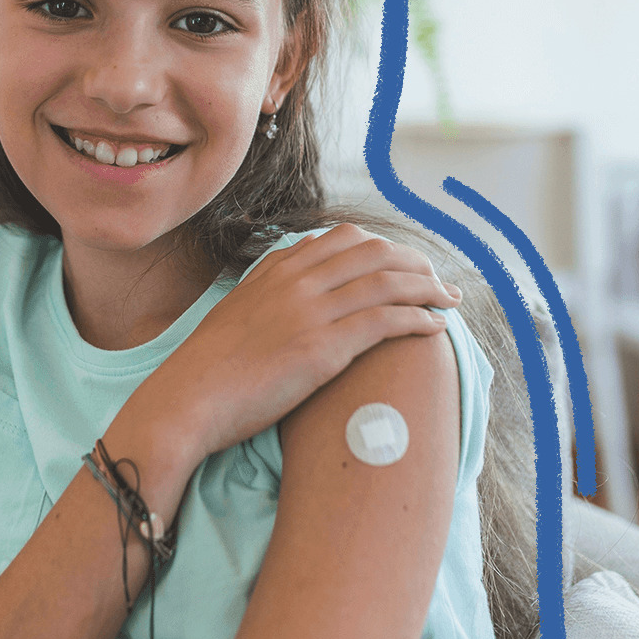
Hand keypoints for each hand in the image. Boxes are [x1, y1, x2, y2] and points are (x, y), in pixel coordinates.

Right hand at [136, 223, 461, 465]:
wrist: (189, 398)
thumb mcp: (238, 313)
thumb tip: (291, 297)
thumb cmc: (209, 370)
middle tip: (437, 281)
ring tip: (449, 300)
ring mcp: (311, 311)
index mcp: (277, 269)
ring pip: (388, 281)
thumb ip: (269, 295)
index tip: (404, 264)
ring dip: (428, 287)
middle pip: (374, 252)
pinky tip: (434, 326)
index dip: (383, 248)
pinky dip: (417, 318)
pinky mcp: (324, 347)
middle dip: (415, 263)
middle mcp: (297, 280)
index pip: (343, 239)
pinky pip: (386, 320)